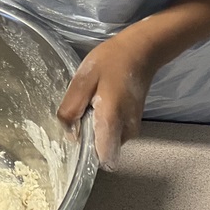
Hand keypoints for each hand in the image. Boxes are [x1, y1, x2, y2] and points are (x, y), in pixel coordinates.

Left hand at [57, 26, 159, 171]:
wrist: (140, 50)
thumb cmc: (111, 61)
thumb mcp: (83, 80)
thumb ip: (72, 109)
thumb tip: (69, 133)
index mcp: (112, 122)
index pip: (102, 159)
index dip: (85, 153)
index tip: (76, 135)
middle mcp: (126, 131)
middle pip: (102, 150)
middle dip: (87, 137)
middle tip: (80, 111)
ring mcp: (132, 127)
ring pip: (107, 140)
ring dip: (94, 128)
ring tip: (89, 102)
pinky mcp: (133, 121)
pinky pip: (113, 131)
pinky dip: (102, 122)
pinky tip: (98, 101)